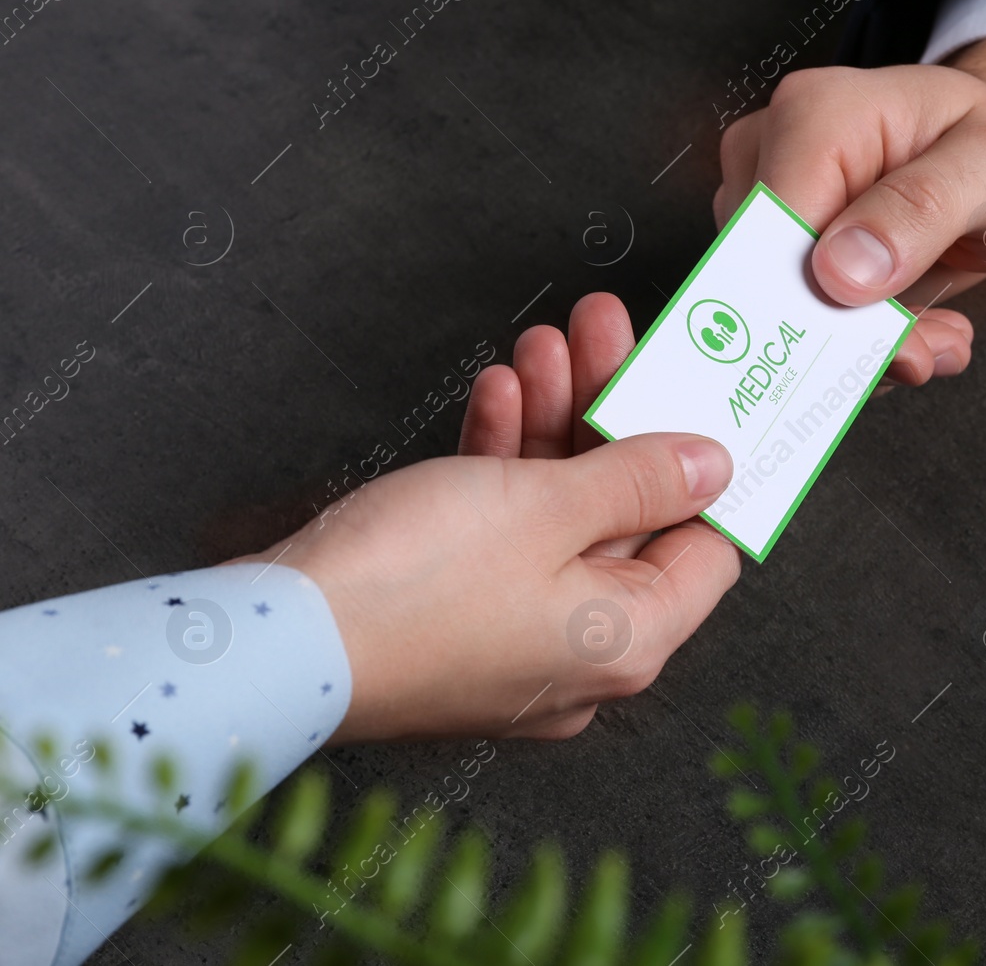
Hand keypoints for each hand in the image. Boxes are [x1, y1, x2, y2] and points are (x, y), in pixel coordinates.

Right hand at [235, 295, 739, 743]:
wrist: (271, 642)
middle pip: (626, 518)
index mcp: (628, 642)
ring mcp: (514, 637)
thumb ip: (640, 478)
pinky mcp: (455, 617)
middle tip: (603, 336)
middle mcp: (580, 652)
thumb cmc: (409, 590)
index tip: (694, 400)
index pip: (705, 551)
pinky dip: (502, 466)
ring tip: (545, 344)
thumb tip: (712, 466)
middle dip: (609, 414)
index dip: (705, 470)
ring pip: (558, 516)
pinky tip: (496, 396)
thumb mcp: (547, 507)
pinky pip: (501, 534)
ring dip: (553, 423)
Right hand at [715, 35, 985, 385]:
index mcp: (814, 117)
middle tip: (928, 348)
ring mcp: (777, 208)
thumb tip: (839, 272)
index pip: (772, 232)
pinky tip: (923, 330)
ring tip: (937, 337)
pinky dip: (868, 345)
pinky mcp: (791, 254)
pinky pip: (808, 323)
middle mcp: (775, 157)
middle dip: (850, 337)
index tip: (891, 345)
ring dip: (867, 346)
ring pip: (788, 314)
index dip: (817, 302)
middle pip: (773, 280)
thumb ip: (922, 207)